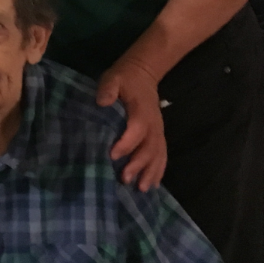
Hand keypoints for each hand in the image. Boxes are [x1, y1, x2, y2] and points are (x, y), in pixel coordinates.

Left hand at [98, 57, 166, 190]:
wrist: (143, 74)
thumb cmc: (124, 79)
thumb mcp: (113, 78)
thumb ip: (108, 89)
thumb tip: (101, 102)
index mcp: (141, 111)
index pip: (136, 130)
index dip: (126, 143)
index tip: (112, 155)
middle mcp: (153, 124)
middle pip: (149, 147)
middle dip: (138, 165)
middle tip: (125, 179)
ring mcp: (158, 131)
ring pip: (158, 155)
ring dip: (150, 172)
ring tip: (141, 189)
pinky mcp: (158, 136)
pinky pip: (162, 155)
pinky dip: (158, 170)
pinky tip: (153, 185)